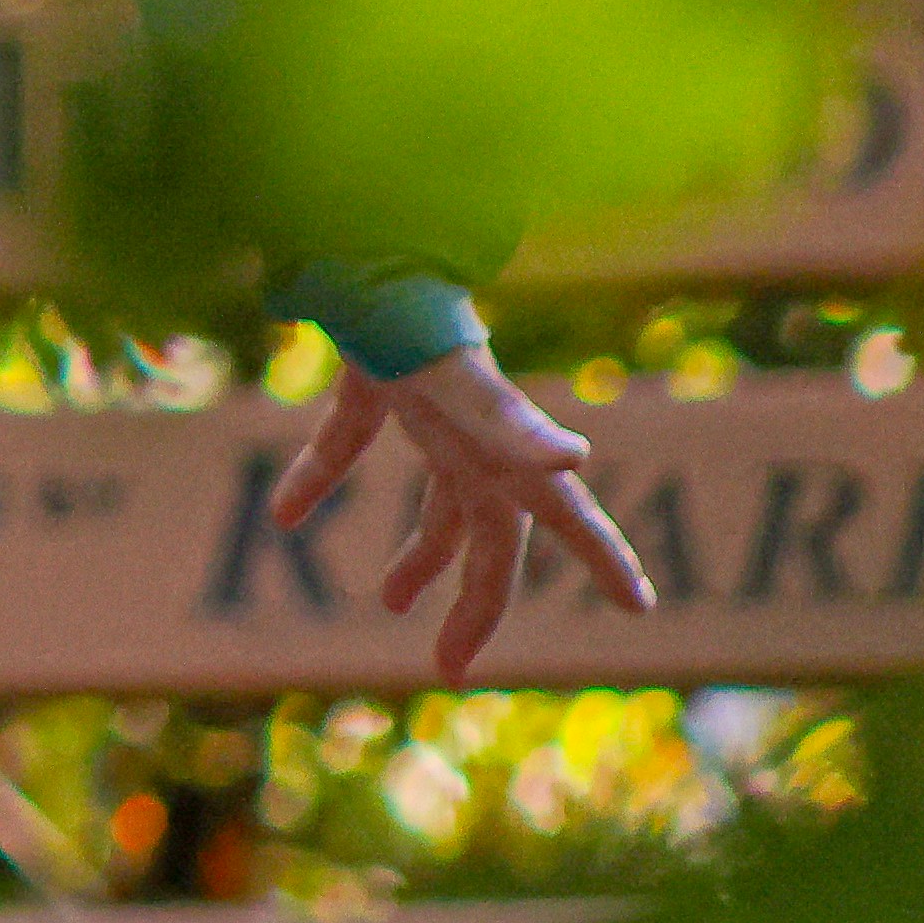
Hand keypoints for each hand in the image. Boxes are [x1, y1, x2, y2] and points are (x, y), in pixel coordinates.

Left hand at [264, 334, 659, 680]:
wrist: (364, 257)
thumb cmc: (422, 331)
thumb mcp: (470, 391)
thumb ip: (516, 429)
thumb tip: (576, 457)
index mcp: (509, 456)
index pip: (569, 521)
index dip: (605, 561)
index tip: (641, 604)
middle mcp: (479, 443)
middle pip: (490, 541)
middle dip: (478, 603)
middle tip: (451, 666)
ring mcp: (430, 415)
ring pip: (435, 503)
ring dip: (418, 554)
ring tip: (387, 601)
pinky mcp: (375, 384)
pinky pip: (346, 442)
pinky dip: (316, 479)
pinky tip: (282, 514)